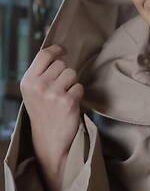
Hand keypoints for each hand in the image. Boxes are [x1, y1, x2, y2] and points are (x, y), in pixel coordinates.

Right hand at [20, 45, 83, 190]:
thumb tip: (56, 53)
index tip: (63, 50)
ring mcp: (53, 94)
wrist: (49, 140)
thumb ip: (40, 75)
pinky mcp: (68, 102)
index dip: (56, 50)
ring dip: (73, 83)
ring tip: (65, 97)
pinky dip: (78, 95)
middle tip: (62, 89)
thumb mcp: (33, 93)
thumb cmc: (43, 115)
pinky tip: (71, 104)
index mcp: (28, 82)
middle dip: (65, 74)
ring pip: (72, 74)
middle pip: (61, 65)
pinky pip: (80, 87)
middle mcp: (39, 86)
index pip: (44, 55)